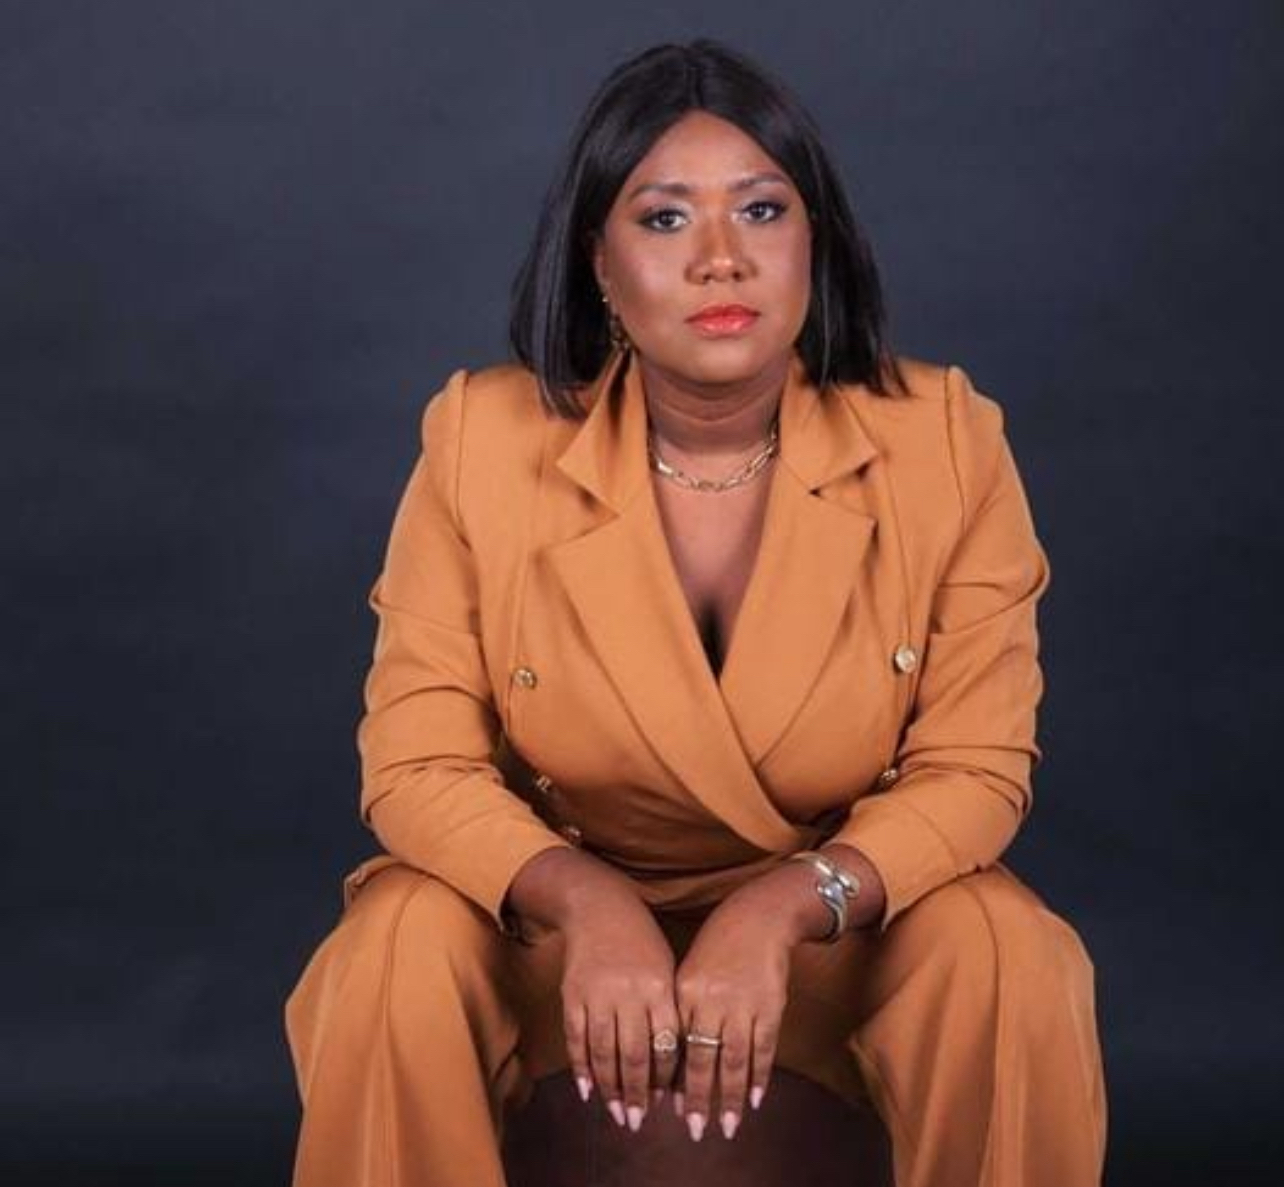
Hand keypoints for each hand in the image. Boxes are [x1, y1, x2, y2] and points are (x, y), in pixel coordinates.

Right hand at [558, 877, 682, 1131]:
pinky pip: (577, 1039)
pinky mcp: (572, 994)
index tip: (668, 1103)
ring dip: (610, 1088)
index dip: (667, 1078)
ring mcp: (597, 994)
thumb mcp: (667, 970)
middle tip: (637, 1121)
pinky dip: (581, 1068)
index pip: (667, 1044)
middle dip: (638, 1094)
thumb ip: (670, 1012)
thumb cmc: (642, 943)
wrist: (600, 908)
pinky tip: (587, 1090)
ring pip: (604, 1052)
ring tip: (616, 1113)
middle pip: (635, 1055)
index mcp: (660, 987)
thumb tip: (676, 1064)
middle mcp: (629, 993)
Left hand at [670, 889, 795, 1142]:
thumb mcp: (691, 971)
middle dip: (698, 1099)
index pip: (675, 1045)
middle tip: (694, 1130)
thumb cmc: (720, 945)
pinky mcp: (769, 1007)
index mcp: (684, 991)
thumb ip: (684, 1011)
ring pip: (733, 1062)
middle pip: (702, 1061)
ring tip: (725, 1126)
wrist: (759, 916)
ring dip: (729, 1098)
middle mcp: (710, 1000)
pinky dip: (758, 1077)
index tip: (666, 1108)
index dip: (672, 1079)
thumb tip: (677, 1057)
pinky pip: (762, 1050)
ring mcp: (741, 1005)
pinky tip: (753, 1100)